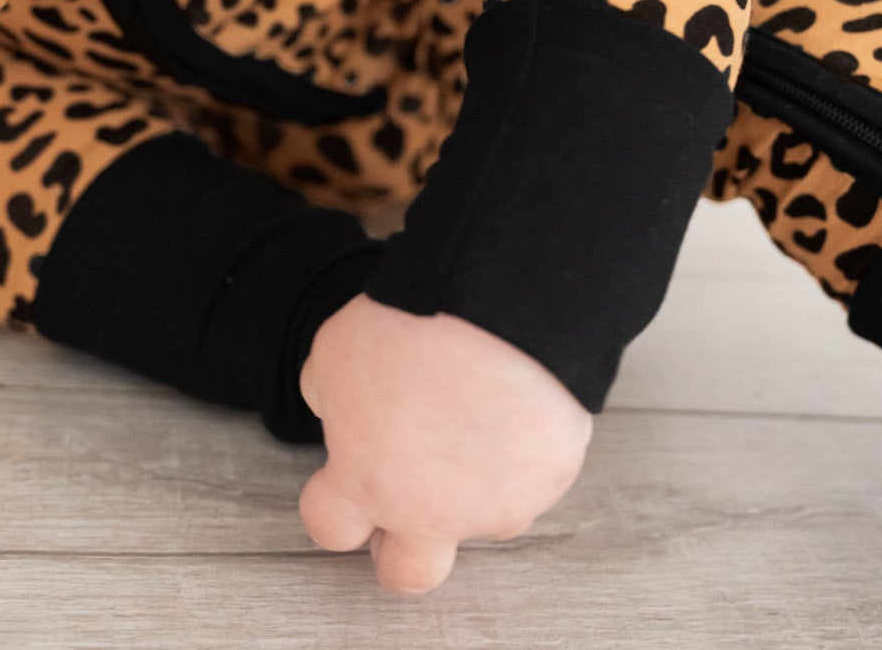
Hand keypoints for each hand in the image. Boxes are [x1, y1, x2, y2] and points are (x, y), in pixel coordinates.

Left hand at [296, 293, 592, 594]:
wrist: (493, 306)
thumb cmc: (410, 327)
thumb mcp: (335, 351)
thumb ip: (330, 394)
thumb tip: (338, 405)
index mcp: (365, 483)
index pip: (330, 528)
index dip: (330, 504)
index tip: (338, 480)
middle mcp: (431, 512)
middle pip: (408, 574)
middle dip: (400, 546)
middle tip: (403, 495)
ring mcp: (497, 503)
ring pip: (481, 517)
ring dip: (471, 484)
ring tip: (470, 416)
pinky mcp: (551, 478)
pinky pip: (532, 476)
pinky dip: (520, 448)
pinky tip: (512, 400)